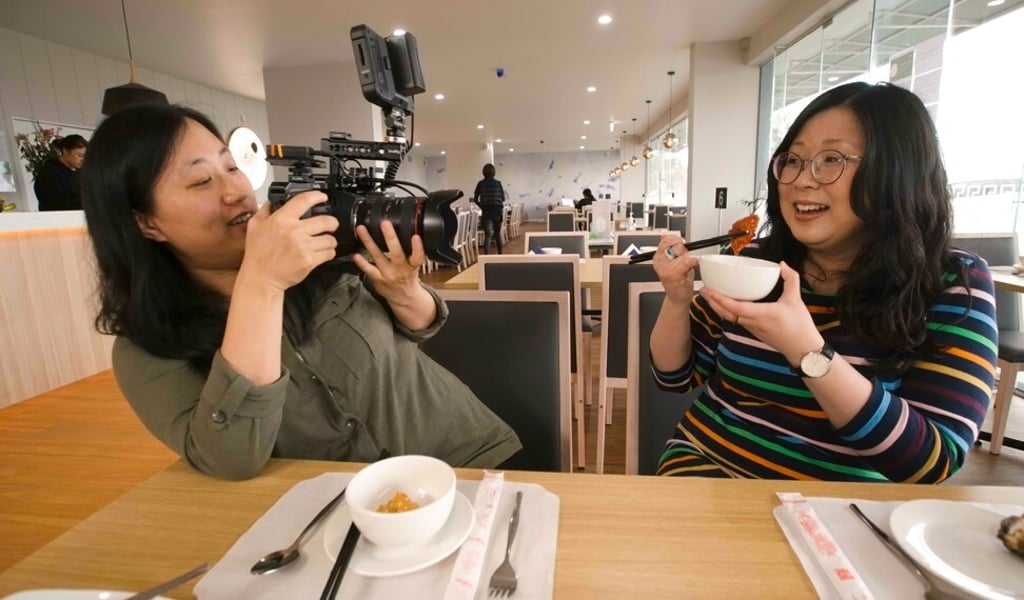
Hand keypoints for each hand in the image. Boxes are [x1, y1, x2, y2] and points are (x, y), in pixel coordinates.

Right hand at [239, 192, 338, 290]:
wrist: (261, 278)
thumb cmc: (257, 254)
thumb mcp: (254, 227)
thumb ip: (264, 211)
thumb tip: (271, 202)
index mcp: (281, 219)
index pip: (304, 200)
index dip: (317, 196)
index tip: (323, 197)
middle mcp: (294, 230)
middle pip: (325, 221)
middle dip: (332, 223)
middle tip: (331, 225)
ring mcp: (303, 246)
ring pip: (330, 239)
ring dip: (330, 241)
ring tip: (325, 242)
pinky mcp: (309, 260)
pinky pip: (329, 253)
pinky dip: (329, 253)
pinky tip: (323, 253)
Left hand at [351, 220, 424, 304]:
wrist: (403, 297)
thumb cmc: (408, 276)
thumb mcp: (415, 264)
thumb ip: (412, 250)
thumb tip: (410, 231)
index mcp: (413, 265)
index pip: (418, 256)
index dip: (417, 247)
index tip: (415, 237)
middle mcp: (401, 269)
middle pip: (396, 253)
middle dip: (390, 237)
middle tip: (385, 224)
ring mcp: (388, 274)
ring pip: (378, 256)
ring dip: (369, 242)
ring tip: (361, 229)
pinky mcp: (378, 279)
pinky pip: (368, 269)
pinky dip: (361, 262)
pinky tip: (355, 255)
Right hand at [653, 234, 698, 305]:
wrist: (678, 297)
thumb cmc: (678, 280)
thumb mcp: (672, 261)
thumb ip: (668, 247)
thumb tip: (664, 235)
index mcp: (657, 256)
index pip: (666, 239)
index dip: (676, 240)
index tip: (680, 246)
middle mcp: (659, 261)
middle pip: (675, 244)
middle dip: (683, 250)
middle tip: (683, 260)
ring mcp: (665, 268)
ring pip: (683, 253)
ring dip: (688, 259)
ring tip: (685, 267)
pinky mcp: (673, 274)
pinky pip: (687, 261)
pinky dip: (693, 263)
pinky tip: (691, 268)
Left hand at [700, 261, 823, 363]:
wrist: (802, 350)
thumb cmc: (799, 326)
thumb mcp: (796, 299)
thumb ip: (790, 279)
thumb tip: (782, 265)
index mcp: (761, 314)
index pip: (734, 307)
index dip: (719, 299)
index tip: (709, 290)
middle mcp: (752, 322)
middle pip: (725, 313)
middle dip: (712, 302)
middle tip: (703, 290)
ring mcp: (751, 328)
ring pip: (729, 317)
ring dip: (718, 307)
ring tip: (710, 295)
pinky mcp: (753, 331)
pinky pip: (735, 320)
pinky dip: (727, 312)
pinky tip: (726, 304)